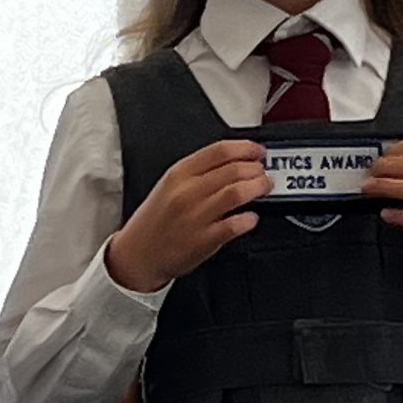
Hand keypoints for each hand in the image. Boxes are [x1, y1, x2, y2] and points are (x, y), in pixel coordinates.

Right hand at [105, 140, 269, 291]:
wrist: (137, 254)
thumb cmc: (155, 221)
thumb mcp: (169, 185)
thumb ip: (198, 172)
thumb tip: (234, 161)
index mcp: (178, 174)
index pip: (219, 151)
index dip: (245, 148)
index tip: (257, 151)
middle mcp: (187, 192)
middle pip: (233, 170)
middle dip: (256, 169)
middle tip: (263, 172)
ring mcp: (195, 216)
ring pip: (236, 192)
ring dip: (257, 187)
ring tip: (264, 188)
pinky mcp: (203, 240)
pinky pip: (234, 225)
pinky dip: (249, 219)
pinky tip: (251, 217)